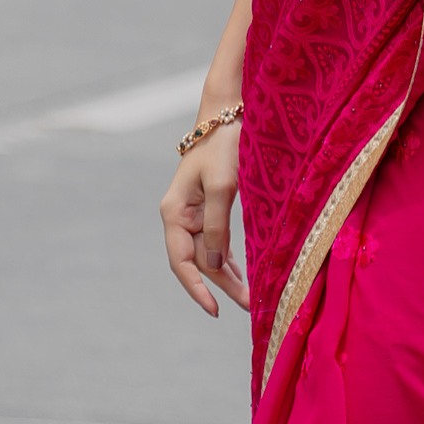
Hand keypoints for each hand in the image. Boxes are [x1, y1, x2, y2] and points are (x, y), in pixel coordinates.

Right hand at [161, 117, 246, 316]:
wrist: (228, 113)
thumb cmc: (224, 146)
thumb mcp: (223, 188)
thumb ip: (217, 228)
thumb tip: (213, 266)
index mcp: (175, 212)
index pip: (182, 262)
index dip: (197, 289)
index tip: (215, 310)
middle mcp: (180, 216)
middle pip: (197, 262)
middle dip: (221, 285)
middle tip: (248, 305)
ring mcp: (193, 212)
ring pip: (208, 254)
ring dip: (227, 275)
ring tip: (249, 297)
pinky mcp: (208, 207)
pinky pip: (215, 241)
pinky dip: (228, 259)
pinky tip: (242, 274)